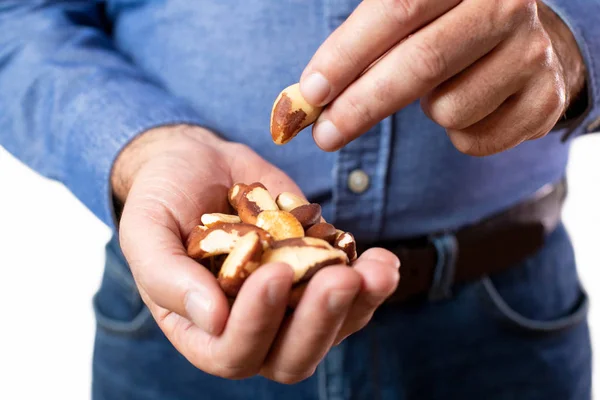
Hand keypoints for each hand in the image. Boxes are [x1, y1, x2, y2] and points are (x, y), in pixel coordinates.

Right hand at [111, 125, 399, 382]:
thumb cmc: (164, 196)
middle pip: (291, 356)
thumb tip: (210, 318)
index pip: (232, 352)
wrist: (200, 162)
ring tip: (379, 269)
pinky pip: (352, 295)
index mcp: (201, 327)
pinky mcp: (317, 275)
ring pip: (332, 329)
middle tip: (341, 279)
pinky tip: (381, 259)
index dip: (255, 323)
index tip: (272, 271)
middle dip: (319, 322)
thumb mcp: (146, 229)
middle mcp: (249, 325)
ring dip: (359, 305)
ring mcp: (289, 304)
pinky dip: (371, 282)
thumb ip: (165, 277)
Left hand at [300, 0, 585, 155]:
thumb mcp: (414, 12)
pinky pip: (475, 139)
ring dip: (428, 111)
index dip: (346, 55)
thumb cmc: (451, 25)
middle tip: (325, 135)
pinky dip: (459, 133)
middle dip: (360, 107)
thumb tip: (310, 95)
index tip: (311, 93)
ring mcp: (533, 54)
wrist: (532, 39)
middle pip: (420, 65)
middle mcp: (506, 6)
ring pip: (448, 109)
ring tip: (443, 88)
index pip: (396, 11)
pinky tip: (471, 105)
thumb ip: (366, 39)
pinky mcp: (545, 102)